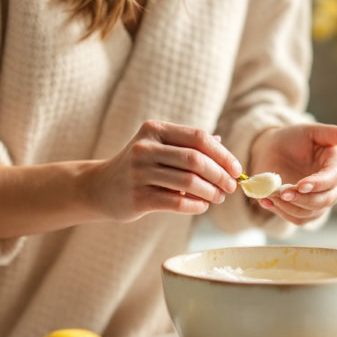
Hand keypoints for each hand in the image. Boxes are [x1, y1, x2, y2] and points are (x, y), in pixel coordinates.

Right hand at [90, 121, 241, 220]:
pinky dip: (196, 205)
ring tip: (218, 197)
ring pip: (188, 182)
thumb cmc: (139, 167)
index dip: (222, 154)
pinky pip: (176, 201)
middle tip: (231, 186)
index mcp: (155, 130)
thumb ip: (188, 145)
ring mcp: (139, 173)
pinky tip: (202, 206)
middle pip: (195, 160)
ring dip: (211, 192)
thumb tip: (222, 144)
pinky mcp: (137, 197)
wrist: (100, 188)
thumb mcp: (159, 147)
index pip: (198, 138)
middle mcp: (145, 148)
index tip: (236, 169)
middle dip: (220, 175)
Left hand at [248, 124, 336, 224]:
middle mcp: (330, 186)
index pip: (332, 180)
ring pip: (310, 214)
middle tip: (282, 193)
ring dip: (289, 207)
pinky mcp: (304, 211)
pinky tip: (266, 201)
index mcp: (336, 166)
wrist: (271, 149)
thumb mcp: (314, 131)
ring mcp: (318, 200)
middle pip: (324, 201)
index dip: (318, 184)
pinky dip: (281, 213)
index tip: (300, 185)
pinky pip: (297, 219)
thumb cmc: (293, 138)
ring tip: (271, 195)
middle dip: (303, 199)